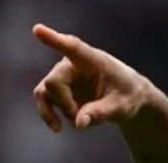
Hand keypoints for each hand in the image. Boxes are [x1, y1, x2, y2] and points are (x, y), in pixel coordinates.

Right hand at [31, 23, 155, 131]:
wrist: (127, 98)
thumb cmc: (129, 96)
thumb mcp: (122, 107)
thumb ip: (101, 113)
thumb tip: (78, 123)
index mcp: (92, 60)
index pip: (72, 47)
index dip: (54, 39)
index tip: (38, 30)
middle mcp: (72, 64)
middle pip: (54, 82)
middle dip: (64, 104)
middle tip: (79, 119)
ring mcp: (63, 76)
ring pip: (43, 92)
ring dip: (51, 112)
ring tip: (63, 127)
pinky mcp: (58, 89)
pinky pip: (44, 101)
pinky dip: (50, 115)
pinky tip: (59, 127)